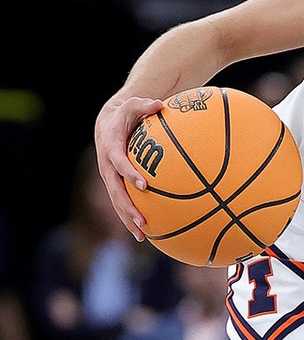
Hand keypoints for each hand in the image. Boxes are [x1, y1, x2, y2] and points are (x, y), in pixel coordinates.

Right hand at [95, 96, 162, 240]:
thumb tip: (159, 103)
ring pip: (117, 202)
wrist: (108, 122)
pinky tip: (148, 231)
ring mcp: (110, 178)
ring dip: (128, 219)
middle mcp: (108, 167)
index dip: (130, 174)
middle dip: (127, 208)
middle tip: (142, 222)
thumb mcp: (133, 105)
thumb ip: (144, 105)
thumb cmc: (126, 113)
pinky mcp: (116, 183)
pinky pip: (123, 202)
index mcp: (111, 149)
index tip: (144, 185)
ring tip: (143, 236)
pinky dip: (131, 216)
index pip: (119, 164)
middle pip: (116, 192)